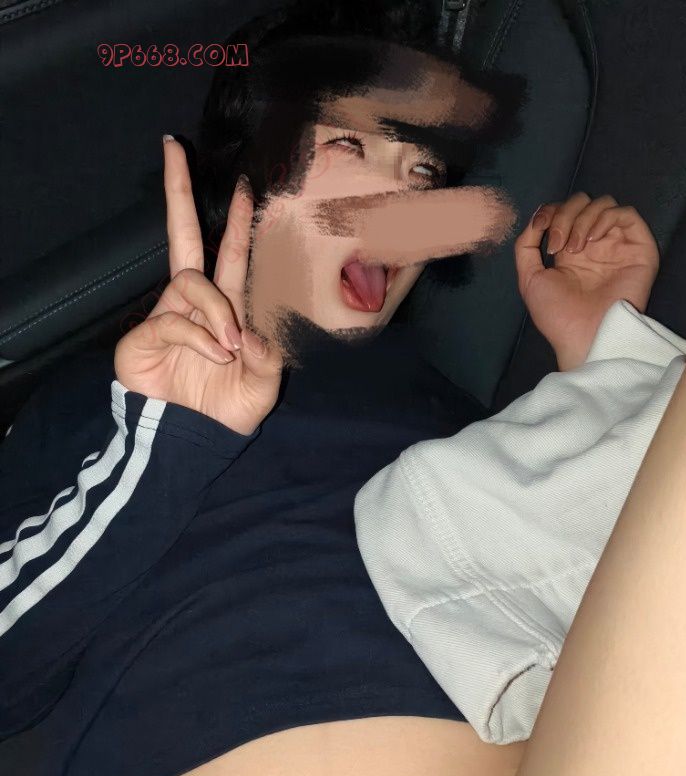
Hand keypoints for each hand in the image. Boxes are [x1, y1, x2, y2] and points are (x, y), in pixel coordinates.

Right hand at [115, 136, 282, 435]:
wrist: (195, 444)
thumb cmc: (228, 412)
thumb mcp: (264, 384)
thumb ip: (270, 354)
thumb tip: (258, 328)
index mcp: (227, 309)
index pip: (231, 255)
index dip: (238, 222)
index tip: (245, 184)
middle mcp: (194, 305)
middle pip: (184, 238)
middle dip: (178, 193)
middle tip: (175, 149)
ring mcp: (167, 316)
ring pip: (191, 282)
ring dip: (217, 311)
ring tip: (231, 348)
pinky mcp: (142, 336)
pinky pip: (174, 319)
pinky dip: (200, 337)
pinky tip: (215, 356)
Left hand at [514, 193, 659, 370]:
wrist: (583, 335)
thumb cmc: (557, 315)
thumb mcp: (529, 279)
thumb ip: (526, 246)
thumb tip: (537, 218)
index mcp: (570, 250)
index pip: (564, 211)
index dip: (550, 211)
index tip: (540, 227)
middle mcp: (594, 244)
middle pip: (582, 203)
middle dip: (564, 215)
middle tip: (559, 246)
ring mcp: (616, 245)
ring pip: (603, 204)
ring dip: (582, 219)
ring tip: (575, 250)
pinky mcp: (637, 248)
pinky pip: (626, 214)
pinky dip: (605, 218)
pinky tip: (592, 240)